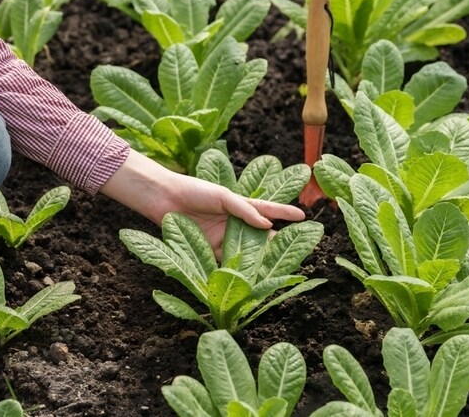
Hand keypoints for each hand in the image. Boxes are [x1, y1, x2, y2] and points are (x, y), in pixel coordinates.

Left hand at [99, 150, 305, 254]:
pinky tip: (250, 277)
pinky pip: (226, 261)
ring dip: (259, 259)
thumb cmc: (194, 191)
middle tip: (298, 250)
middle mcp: (233, 223)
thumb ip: (244, 210)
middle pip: (259, 235)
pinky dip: (238, 269)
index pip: (267, 209)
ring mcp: (222, 238)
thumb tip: (267, 225)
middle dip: (277, 243)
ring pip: (246, 251)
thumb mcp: (222, 196)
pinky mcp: (208, 251)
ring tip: (278, 269)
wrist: (164, 199)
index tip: (303, 215)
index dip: (284, 212)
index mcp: (239, 205)